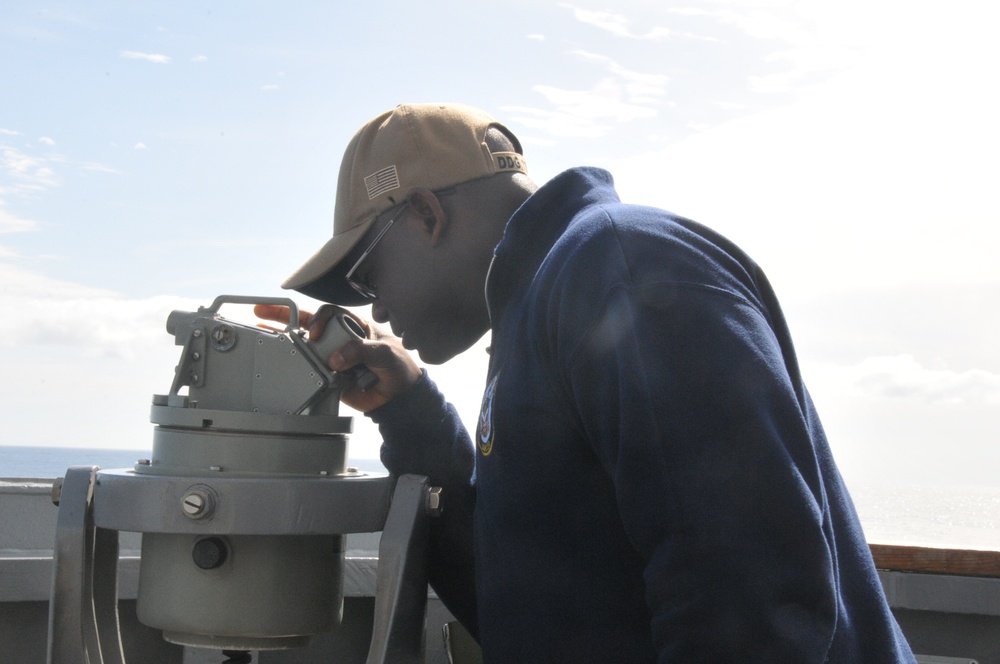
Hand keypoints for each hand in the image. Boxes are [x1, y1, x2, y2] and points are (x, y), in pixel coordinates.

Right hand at [254, 303, 421, 412]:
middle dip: (284, 316)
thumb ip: (361, 351)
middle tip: (262, 310)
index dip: (319, 320)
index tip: (314, 333)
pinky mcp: (327, 376)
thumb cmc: (399, 368)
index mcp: (355, 326)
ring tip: (260, 334)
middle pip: (308, 324)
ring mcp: (332, 357)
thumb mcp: (383, 353)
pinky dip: (292, 366)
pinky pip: (308, 369)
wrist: (399, 398)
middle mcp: (340, 339)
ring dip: (283, 340)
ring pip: (304, 346)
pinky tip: (275, 362)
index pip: (330, 314)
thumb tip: (336, 358)